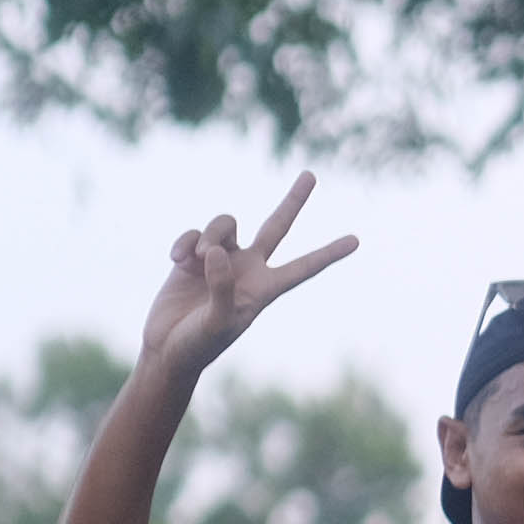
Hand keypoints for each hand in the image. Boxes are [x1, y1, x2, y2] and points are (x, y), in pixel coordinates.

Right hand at [140, 172, 356, 386]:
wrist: (167, 349)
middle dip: (294, 201)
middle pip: (276, 226)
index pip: (303, 268)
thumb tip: (217, 250)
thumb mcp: (217, 322)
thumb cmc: (198, 344)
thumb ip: (222, 288)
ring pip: (225, 224)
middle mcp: (247, 268)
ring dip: (211, 234)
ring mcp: (220, 259)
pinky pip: (194, 234)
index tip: (356, 240)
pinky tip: (176, 260)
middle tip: (311, 174)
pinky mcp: (192, 257)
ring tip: (196, 258)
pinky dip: (185, 242)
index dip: (328, 254)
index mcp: (264, 289)